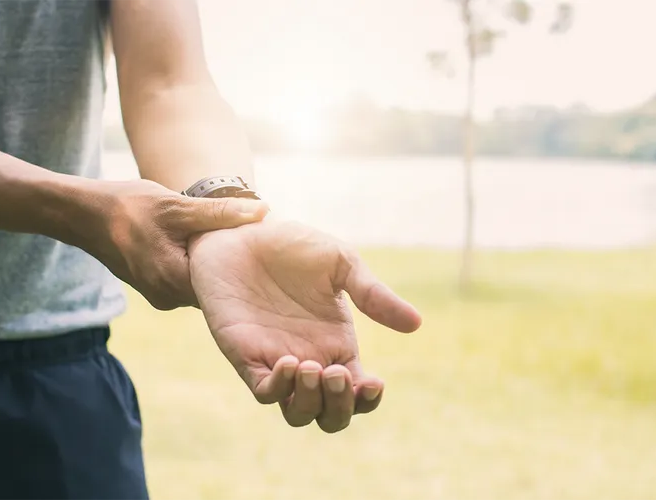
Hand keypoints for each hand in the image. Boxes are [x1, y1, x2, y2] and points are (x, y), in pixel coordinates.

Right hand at [74, 180, 267, 309]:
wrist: (84, 216)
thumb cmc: (127, 207)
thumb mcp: (177, 206)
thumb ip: (220, 214)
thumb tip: (263, 211)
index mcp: (174, 281)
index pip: (224, 285)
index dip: (244, 267)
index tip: (261, 249)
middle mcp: (168, 298)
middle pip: (213, 288)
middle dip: (230, 267)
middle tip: (251, 243)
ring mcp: (160, 296)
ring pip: (199, 284)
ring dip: (211, 265)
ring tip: (230, 241)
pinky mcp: (154, 288)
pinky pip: (185, 281)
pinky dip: (195, 264)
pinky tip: (202, 244)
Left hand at [189, 221, 421, 432]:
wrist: (240, 231)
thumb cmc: (291, 245)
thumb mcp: (341, 263)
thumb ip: (373, 294)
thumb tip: (416, 323)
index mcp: (337, 345)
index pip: (358, 393)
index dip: (368, 400)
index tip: (373, 382)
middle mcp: (310, 360)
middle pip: (330, 415)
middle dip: (340, 407)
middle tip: (336, 373)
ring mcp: (277, 362)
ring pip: (298, 413)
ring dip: (310, 403)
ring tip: (313, 369)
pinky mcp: (246, 356)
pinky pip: (264, 392)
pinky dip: (279, 388)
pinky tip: (288, 362)